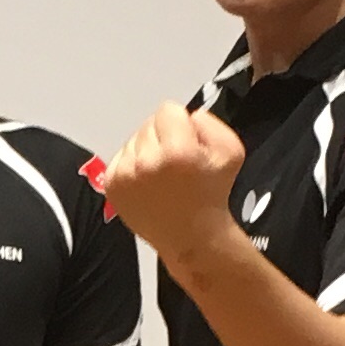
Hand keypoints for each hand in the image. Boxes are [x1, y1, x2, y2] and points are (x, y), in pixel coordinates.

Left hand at [96, 101, 247, 269]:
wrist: (191, 236)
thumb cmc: (212, 194)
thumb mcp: (232, 150)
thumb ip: (210, 122)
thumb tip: (186, 116)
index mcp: (178, 151)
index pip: (168, 109)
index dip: (182, 125)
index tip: (190, 145)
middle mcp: (147, 161)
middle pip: (149, 123)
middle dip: (164, 136)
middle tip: (178, 164)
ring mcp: (126, 174)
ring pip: (134, 138)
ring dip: (148, 150)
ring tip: (163, 175)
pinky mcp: (112, 185)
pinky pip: (121, 156)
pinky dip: (134, 165)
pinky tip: (149, 183)